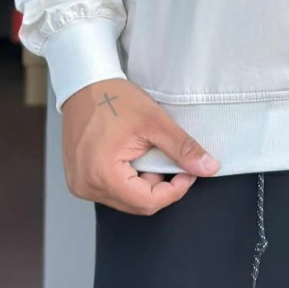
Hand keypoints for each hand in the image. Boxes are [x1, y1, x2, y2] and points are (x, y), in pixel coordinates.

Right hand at [61, 77, 220, 214]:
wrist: (85, 84)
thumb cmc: (115, 99)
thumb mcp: (155, 122)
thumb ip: (183, 148)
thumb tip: (209, 168)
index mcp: (102, 176)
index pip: (148, 202)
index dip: (175, 190)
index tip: (189, 171)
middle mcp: (86, 187)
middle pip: (136, 204)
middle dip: (160, 186)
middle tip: (170, 158)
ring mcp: (80, 185)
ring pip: (125, 199)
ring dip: (144, 182)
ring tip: (149, 153)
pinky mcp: (79, 179)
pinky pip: (112, 190)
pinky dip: (129, 179)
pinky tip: (133, 156)